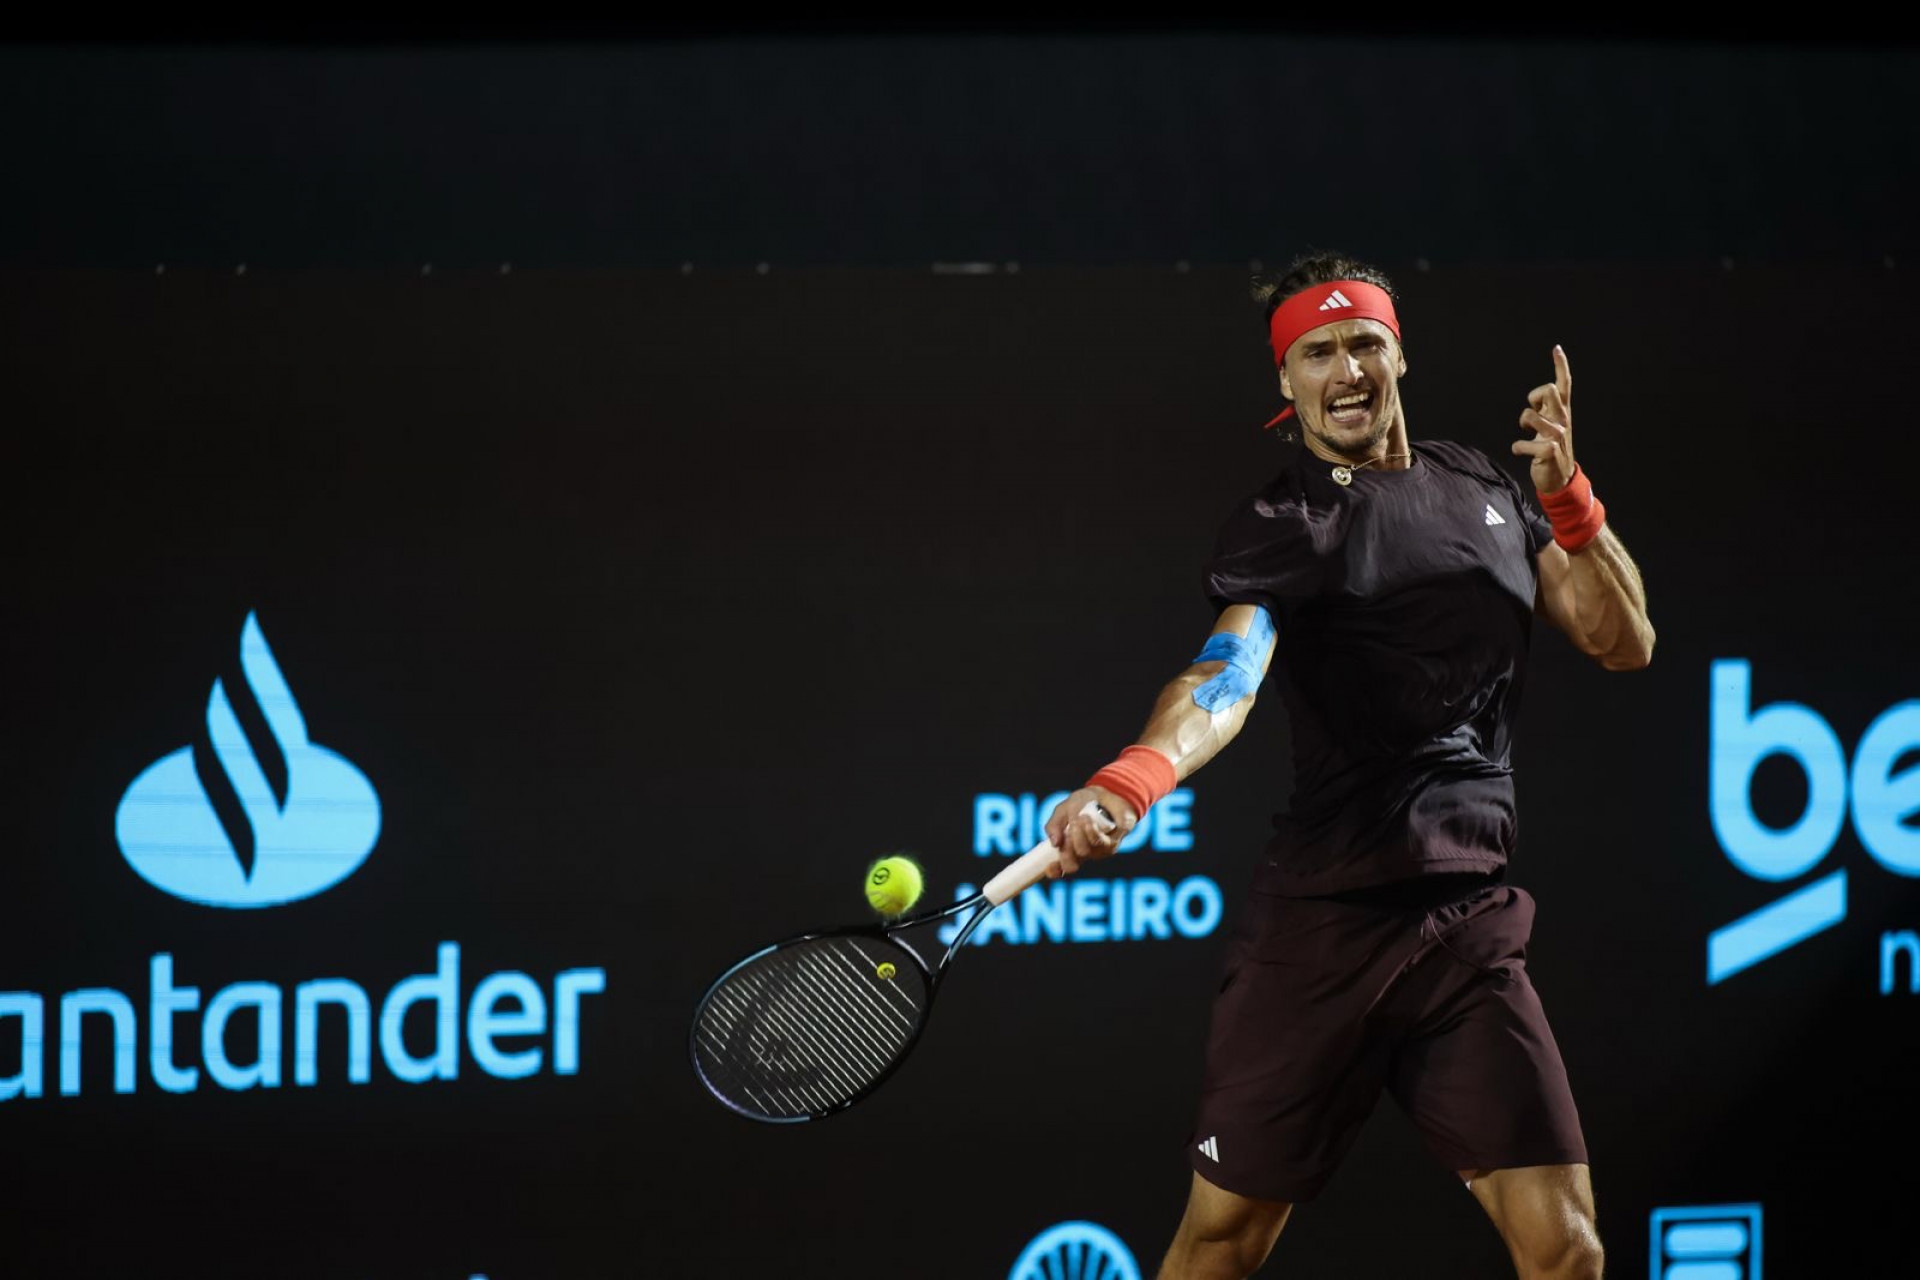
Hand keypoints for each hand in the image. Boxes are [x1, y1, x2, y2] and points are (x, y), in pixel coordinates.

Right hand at [1042, 787, 1132, 877]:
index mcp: (1069, 849)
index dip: (1054, 871)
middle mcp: (1084, 854)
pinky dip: (1091, 831)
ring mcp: (1098, 851)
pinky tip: (1088, 819)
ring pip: (1084, 852)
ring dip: (1079, 835)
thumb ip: (1054, 825)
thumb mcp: (1062, 810)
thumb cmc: (1083, 804)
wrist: (1106, 793)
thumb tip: (1054, 843)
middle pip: (1072, 865)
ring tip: (1081, 817)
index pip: (1060, 868)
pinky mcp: (1112, 844)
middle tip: (1068, 831)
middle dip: (1066, 849)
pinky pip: (1100, 843)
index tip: (1048, 866)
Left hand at [1513, 345, 1575, 493]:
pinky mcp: (1548, 452)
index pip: (1564, 385)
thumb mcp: (1551, 426)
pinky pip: (1521, 444)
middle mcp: (1562, 420)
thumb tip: (1537, 397)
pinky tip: (1523, 453)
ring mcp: (1556, 435)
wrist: (1560, 479)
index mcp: (1563, 412)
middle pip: (1547, 390)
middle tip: (1533, 414)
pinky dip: (1518, 448)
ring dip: (1523, 424)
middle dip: (1533, 397)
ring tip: (1527, 433)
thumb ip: (1545, 410)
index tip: (1556, 349)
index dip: (1561, 366)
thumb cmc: (1551, 448)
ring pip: (1530, 415)